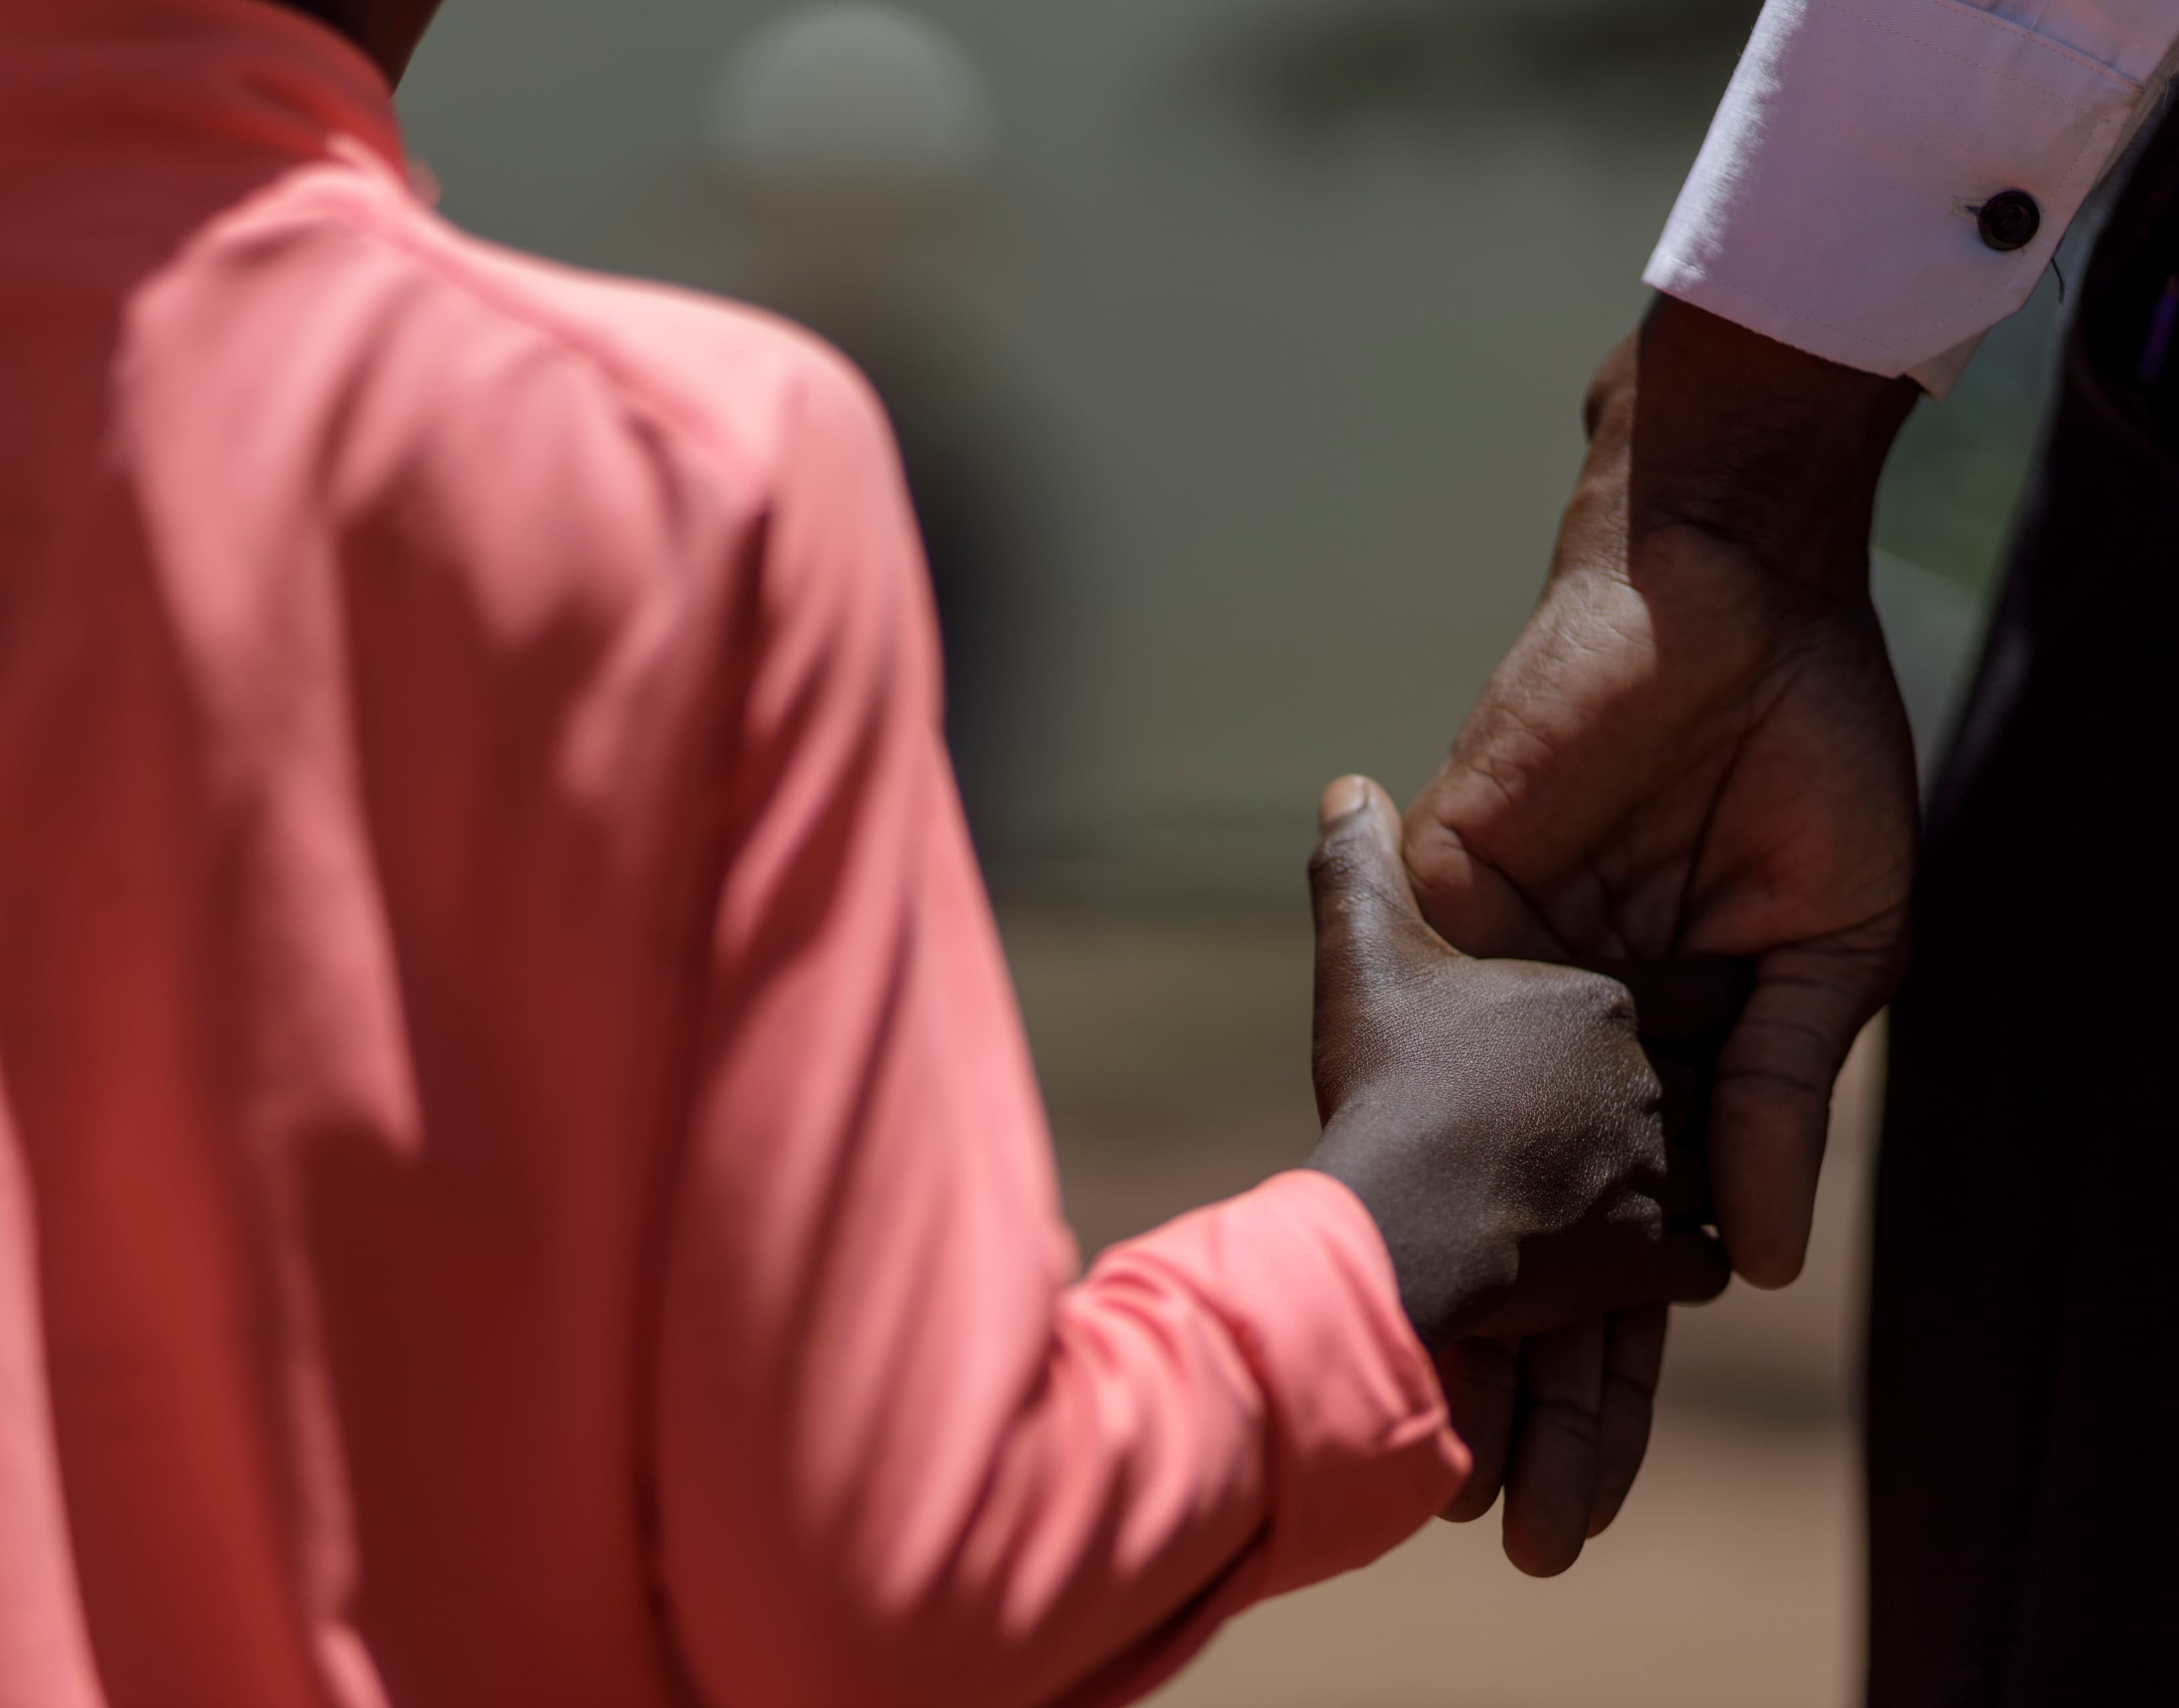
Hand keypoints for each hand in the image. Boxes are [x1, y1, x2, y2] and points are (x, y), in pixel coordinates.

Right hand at [1303, 775, 1729, 1352]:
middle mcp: (1646, 1079)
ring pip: (1696, 1171)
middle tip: (1604, 1118)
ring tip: (1619, 1193)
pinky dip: (1671, 1260)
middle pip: (1675, 1081)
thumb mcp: (1369, 955)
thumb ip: (1362, 866)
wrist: (1403, 1217)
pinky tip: (1629, 1258)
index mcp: (1599, 1000)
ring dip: (1670, 1182)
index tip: (1606, 1033)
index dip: (1636, 1010)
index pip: (1659, 991)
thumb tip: (1347, 788)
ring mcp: (1657, 1172)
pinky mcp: (1651, 1257)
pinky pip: (1698, 1260)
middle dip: (1656, 1096)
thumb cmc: (1392, 1079)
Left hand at [1403, 296, 1920, 1571]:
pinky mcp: (1449, 894)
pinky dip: (1401, 1102)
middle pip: (1540, 1236)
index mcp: (1680, 1058)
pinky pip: (1408, 999)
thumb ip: (1778, 1092)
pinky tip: (1371, 1230)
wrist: (1733, 596)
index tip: (1572, 1496)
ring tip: (1415, 1436)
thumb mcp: (1831, 941)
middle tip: (1494, 1529)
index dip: (1613, 1366)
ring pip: (1465, 1150)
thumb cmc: (1806, 755)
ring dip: (1445, 1282)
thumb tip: (1750, 1267)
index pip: (1640, 1247)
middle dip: (1526, 1382)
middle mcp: (1580, 1033)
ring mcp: (1508, 971)